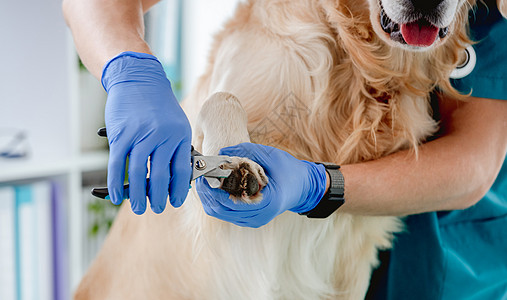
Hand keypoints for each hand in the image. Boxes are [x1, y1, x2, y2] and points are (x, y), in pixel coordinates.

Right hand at [102, 51, 191, 213]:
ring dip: (138, 195)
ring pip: (138, 174)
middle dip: (158, 198)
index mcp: (180, 135)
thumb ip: (176, 148)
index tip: (175, 201)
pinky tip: (116, 195)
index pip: (181, 170)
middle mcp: (162, 136)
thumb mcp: (176, 123)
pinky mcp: (121, 135)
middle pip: (160, 176)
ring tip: (139, 207)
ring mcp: (141, 135)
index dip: (178, 190)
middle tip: (156, 208)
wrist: (138, 79)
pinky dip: (115, 183)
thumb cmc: (158, 105)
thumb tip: (175, 179)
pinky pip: (118, 165)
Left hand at [196, 143, 327, 227]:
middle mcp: (259, 215)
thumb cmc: (289, 169)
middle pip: (221, 209)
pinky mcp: (251, 220)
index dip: (213, 188)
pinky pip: (226, 214)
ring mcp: (254, 220)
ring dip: (209, 197)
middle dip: (206, 192)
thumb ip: (245, 151)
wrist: (303, 186)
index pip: (230, 199)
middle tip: (198, 175)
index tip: (204, 173)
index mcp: (266, 201)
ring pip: (221, 213)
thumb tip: (220, 151)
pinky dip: (216, 201)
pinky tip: (212, 187)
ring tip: (202, 180)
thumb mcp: (270, 155)